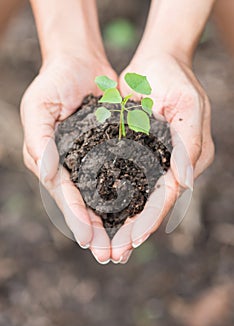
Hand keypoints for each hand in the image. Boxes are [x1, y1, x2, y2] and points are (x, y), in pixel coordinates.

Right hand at [21, 54, 116, 263]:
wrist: (79, 63)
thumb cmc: (54, 83)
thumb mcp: (38, 107)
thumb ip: (39, 140)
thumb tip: (48, 173)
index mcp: (50, 162)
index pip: (64, 195)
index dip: (76, 217)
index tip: (88, 239)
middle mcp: (69, 167)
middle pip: (83, 204)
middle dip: (95, 231)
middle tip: (109, 256)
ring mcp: (90, 162)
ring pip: (102, 198)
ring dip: (112, 223)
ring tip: (124, 247)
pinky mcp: (109, 153)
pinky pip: (119, 178)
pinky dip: (127, 198)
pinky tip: (138, 214)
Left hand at [110, 53, 213, 262]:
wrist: (157, 63)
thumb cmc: (174, 79)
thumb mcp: (187, 106)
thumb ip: (189, 146)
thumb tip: (184, 184)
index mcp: (191, 157)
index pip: (170, 195)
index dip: (152, 218)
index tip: (132, 238)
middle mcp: (176, 165)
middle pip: (156, 204)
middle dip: (137, 229)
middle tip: (117, 253)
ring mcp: (159, 161)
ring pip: (142, 199)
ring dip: (127, 223)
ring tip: (110, 247)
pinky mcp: (142, 154)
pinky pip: (130, 183)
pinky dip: (119, 202)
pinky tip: (104, 218)